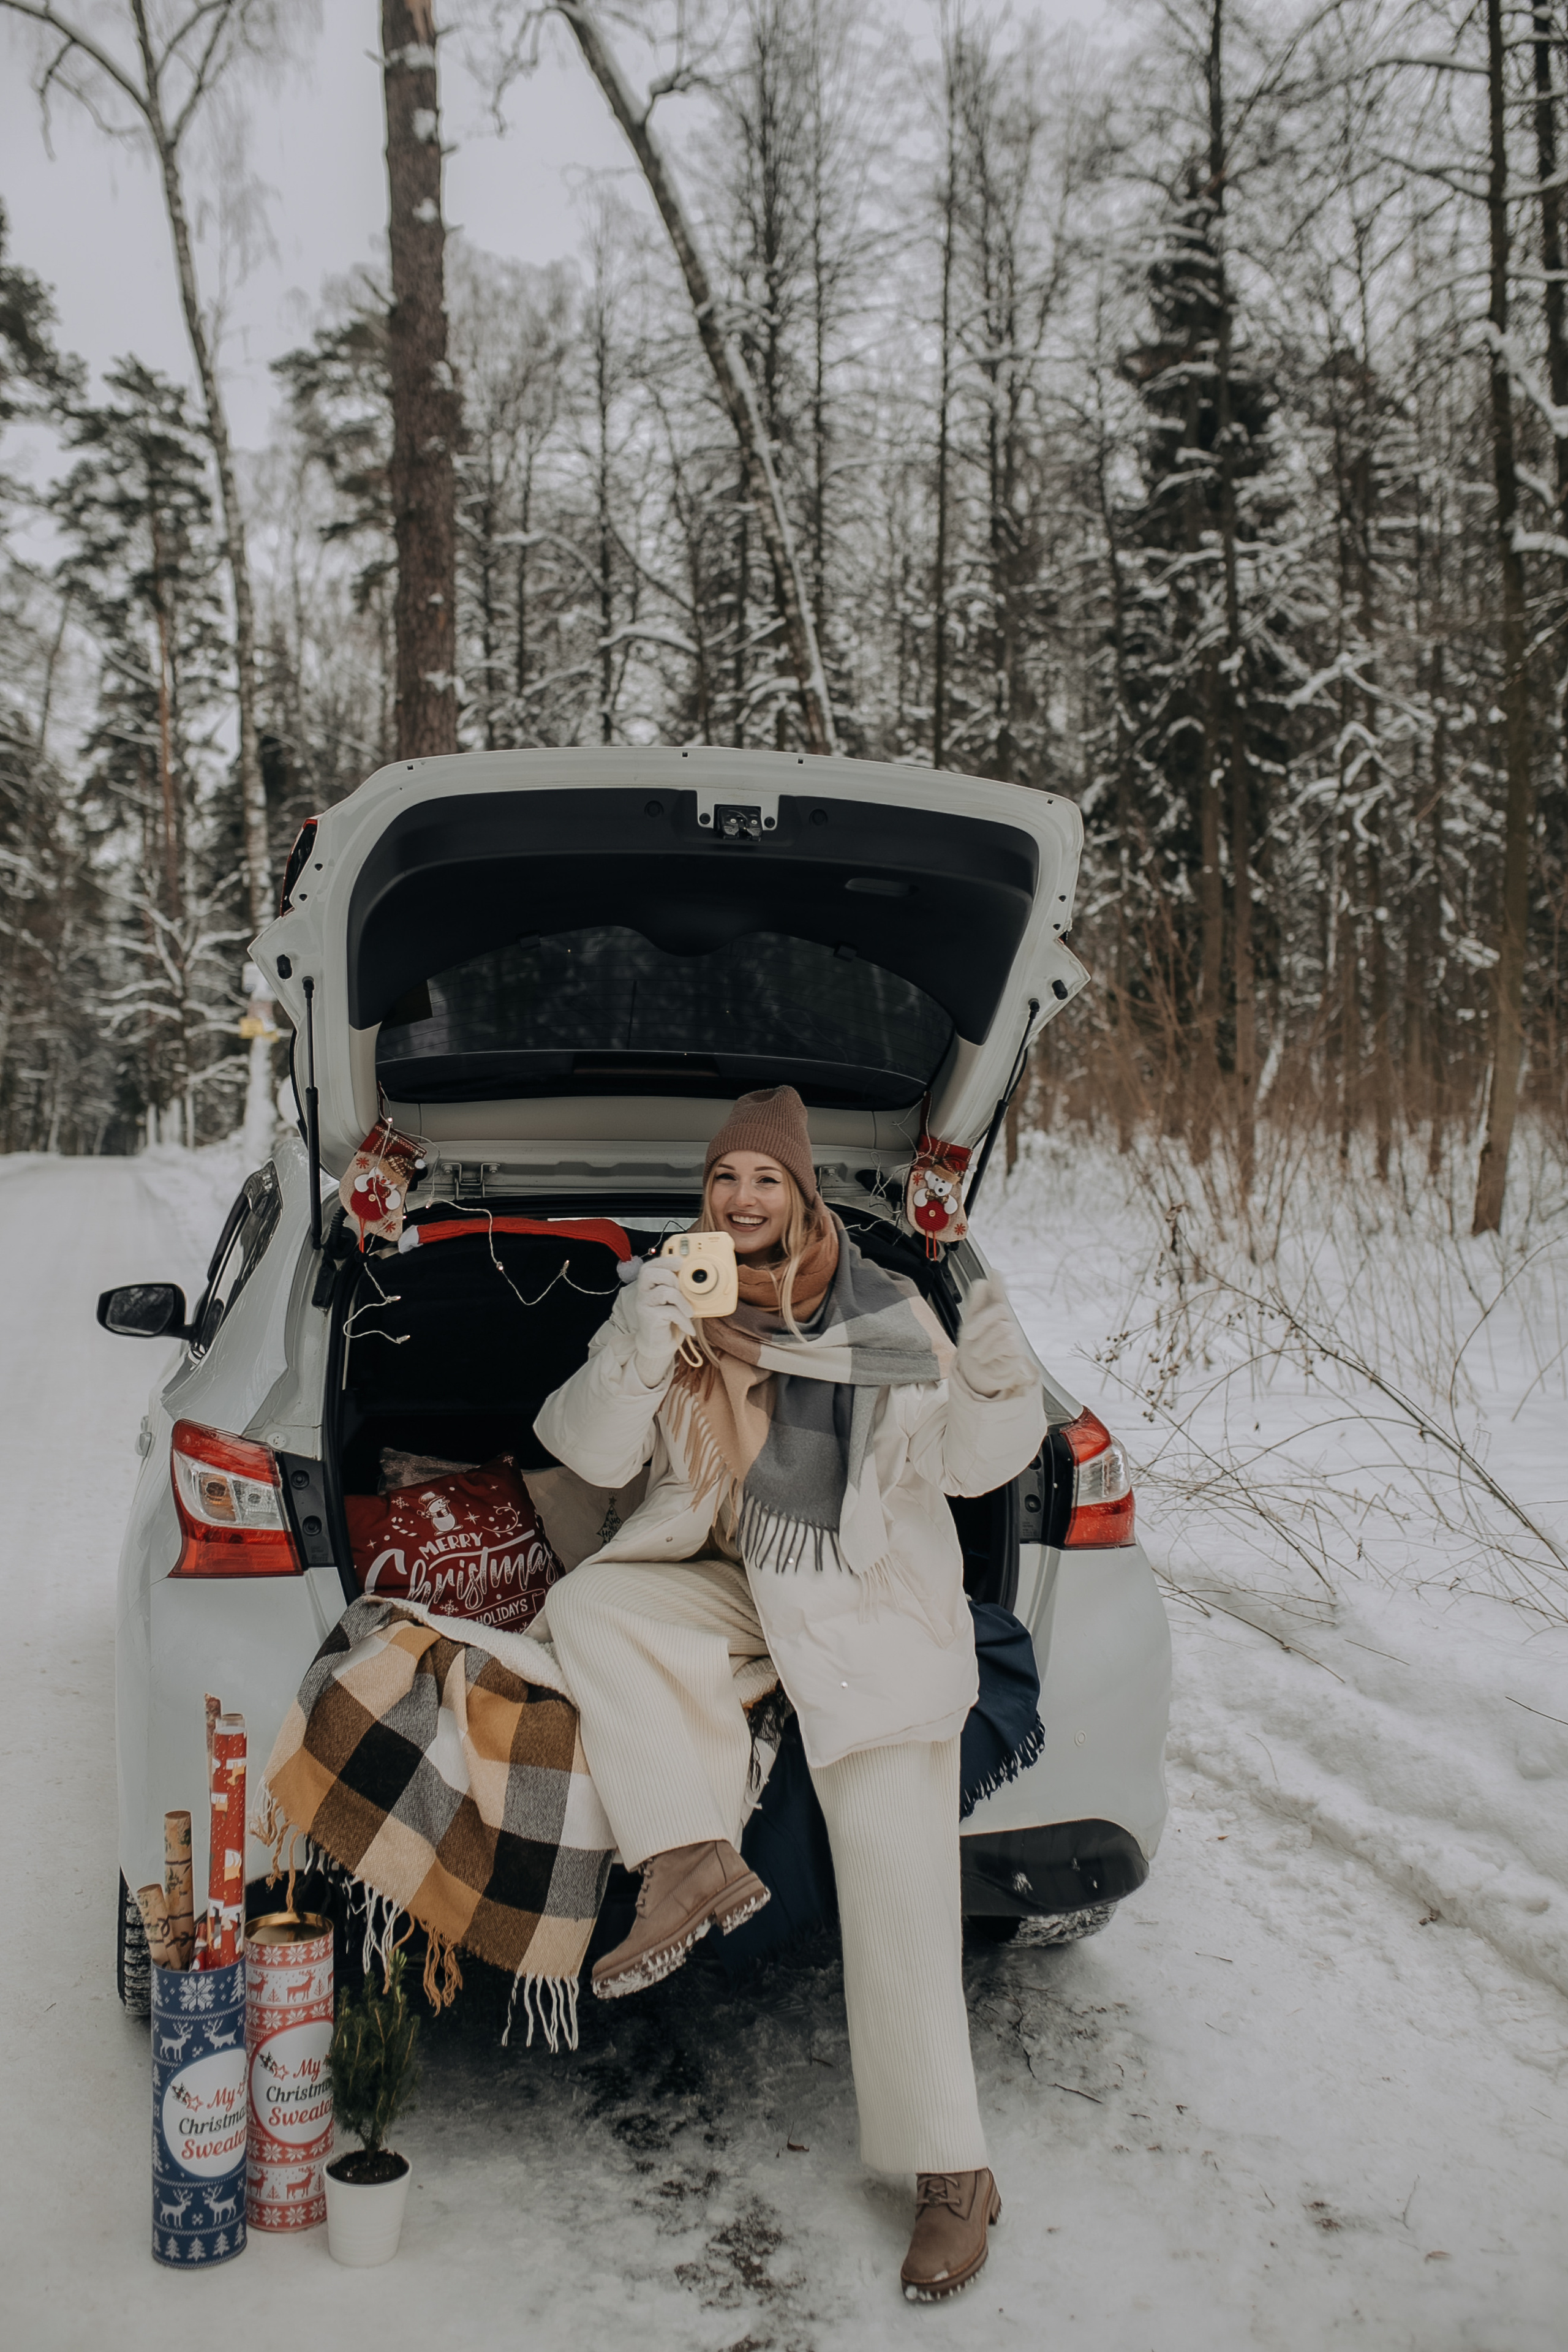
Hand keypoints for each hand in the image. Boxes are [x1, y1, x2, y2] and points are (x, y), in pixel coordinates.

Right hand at [627, 1256, 695, 1386]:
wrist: (658, 1345)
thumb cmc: (669, 1319)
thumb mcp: (675, 1300)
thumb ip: (679, 1287)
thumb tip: (698, 1276)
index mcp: (648, 1284)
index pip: (651, 1266)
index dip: (664, 1261)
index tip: (680, 1262)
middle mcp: (642, 1292)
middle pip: (651, 1273)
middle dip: (672, 1278)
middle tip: (682, 1291)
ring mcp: (644, 1304)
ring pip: (664, 1291)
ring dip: (682, 1301)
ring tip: (690, 1312)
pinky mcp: (648, 1317)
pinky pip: (670, 1312)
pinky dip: (684, 1320)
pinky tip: (688, 1328)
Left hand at [956, 1277, 1035, 1399]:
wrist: (977, 1376)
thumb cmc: (974, 1349)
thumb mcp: (969, 1326)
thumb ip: (976, 1305)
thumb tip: (982, 1281)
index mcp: (991, 1313)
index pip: (997, 1294)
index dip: (998, 1283)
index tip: (995, 1272)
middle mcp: (1004, 1321)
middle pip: (998, 1309)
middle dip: (978, 1323)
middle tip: (967, 1336)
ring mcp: (1013, 1334)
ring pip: (1001, 1327)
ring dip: (982, 1343)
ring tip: (977, 1353)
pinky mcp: (1017, 1349)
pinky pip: (1006, 1342)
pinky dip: (990, 1351)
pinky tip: (985, 1357)